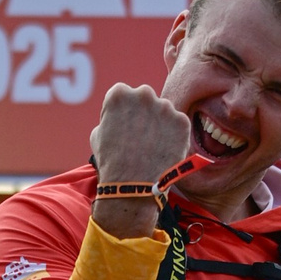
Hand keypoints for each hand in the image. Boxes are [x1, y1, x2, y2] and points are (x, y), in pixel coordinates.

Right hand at [89, 83, 190, 235]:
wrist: (132, 185)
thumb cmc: (110, 162)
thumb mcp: (98, 133)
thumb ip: (111, 117)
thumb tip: (119, 116)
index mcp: (119, 94)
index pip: (123, 95)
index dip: (123, 112)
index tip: (124, 126)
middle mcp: (144, 94)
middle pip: (146, 99)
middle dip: (144, 113)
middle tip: (141, 136)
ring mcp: (165, 107)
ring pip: (164, 112)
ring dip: (160, 124)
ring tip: (153, 148)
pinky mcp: (182, 121)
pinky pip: (178, 126)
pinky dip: (174, 136)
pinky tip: (164, 151)